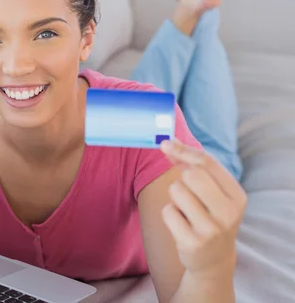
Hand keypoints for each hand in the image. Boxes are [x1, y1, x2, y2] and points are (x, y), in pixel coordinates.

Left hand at [160, 139, 246, 279]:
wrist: (213, 259)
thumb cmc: (210, 216)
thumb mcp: (211, 192)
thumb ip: (193, 166)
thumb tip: (170, 141)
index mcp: (237, 196)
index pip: (208, 162)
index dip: (183, 150)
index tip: (165, 143)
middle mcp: (229, 212)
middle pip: (192, 174)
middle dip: (181, 178)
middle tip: (187, 192)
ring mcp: (211, 229)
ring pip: (176, 190)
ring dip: (175, 196)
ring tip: (186, 210)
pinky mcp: (193, 242)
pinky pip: (167, 211)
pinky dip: (169, 213)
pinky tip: (181, 225)